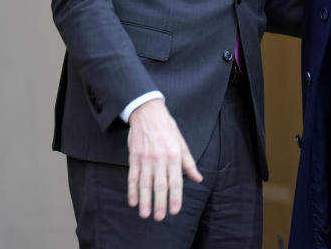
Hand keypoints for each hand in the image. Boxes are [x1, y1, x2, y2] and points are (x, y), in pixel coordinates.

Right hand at [127, 98, 202, 219]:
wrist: (148, 113)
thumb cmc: (167, 128)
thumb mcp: (182, 143)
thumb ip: (189, 163)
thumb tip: (198, 178)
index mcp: (174, 156)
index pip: (176, 181)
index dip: (175, 197)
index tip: (174, 210)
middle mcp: (160, 159)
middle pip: (160, 185)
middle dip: (160, 203)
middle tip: (159, 218)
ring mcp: (145, 159)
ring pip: (145, 183)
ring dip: (145, 200)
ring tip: (145, 214)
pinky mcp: (134, 158)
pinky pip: (132, 177)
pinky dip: (132, 190)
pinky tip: (133, 201)